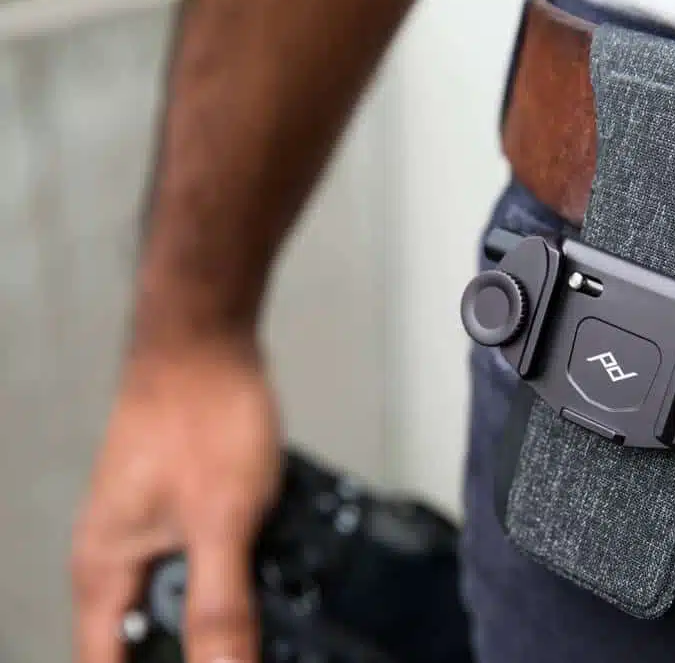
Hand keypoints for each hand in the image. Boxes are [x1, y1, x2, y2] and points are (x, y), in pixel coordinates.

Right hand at [71, 338, 283, 662]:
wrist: (208, 342)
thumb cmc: (202, 414)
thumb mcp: (222, 524)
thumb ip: (220, 608)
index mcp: (107, 572)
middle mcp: (117, 555)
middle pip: (143, 641)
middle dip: (192, 651)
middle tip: (244, 645)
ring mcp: (147, 527)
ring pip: (176, 599)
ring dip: (216, 614)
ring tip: (262, 615)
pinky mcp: (178, 505)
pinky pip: (199, 559)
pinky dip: (230, 572)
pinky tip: (267, 567)